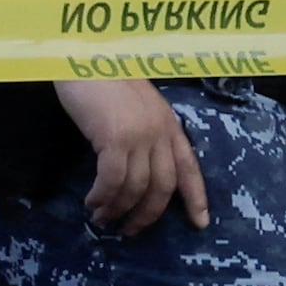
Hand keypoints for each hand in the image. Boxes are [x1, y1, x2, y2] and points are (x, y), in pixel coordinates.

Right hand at [63, 77, 207, 232]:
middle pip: (163, 186)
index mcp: (170, 124)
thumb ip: (143, 131)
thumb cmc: (105, 76)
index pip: (189, 167)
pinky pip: (112, 180)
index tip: (200, 223)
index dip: (195, 198)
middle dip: (148, 214)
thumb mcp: (136, 106)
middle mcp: (160, 133)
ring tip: (102, 218)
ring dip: (118, 209)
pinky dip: (103, 196)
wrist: (85, 55)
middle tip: (130, 230)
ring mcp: (139, 136)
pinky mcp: (115, 139)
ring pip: (136, 188)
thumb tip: (135, 165)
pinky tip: (92, 201)